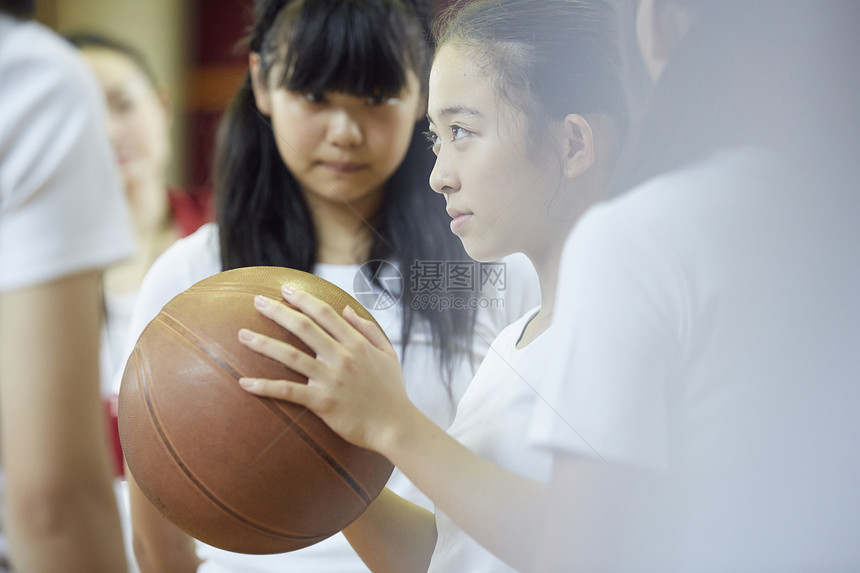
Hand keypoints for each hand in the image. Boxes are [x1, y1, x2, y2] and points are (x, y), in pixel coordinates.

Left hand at [236, 285, 415, 453]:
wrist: (396, 427)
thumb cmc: (392, 392)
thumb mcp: (389, 354)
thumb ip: (368, 329)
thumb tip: (347, 310)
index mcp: (357, 343)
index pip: (325, 313)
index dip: (303, 299)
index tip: (285, 289)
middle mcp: (342, 357)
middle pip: (303, 327)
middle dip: (278, 311)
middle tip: (256, 301)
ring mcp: (331, 379)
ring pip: (290, 355)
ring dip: (263, 344)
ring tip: (242, 335)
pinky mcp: (323, 402)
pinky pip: (289, 392)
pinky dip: (265, 387)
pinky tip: (244, 383)